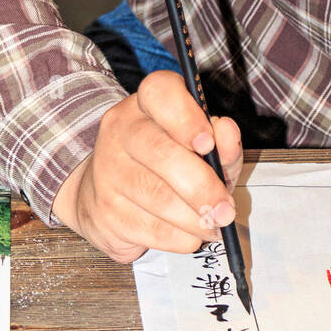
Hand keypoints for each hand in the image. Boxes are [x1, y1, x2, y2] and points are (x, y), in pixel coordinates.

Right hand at [52, 70, 243, 263]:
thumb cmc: (167, 162)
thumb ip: (221, 137)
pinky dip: (180, 238)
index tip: (208, 144)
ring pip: (158, 198)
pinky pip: (150, 229)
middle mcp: (121, 130)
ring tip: (215, 224)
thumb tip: (227, 135)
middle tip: (226, 209)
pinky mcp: (103, 212)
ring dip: (196, 219)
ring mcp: (106, 171)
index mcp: (147, 103)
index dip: (186, 118)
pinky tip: (192, 236)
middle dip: (202, 186)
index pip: (160, 93)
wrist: (104, 194)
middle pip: (161, 153)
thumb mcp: (201, 142)